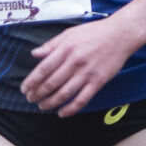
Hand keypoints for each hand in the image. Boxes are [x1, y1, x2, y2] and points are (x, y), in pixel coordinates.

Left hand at [21, 16, 136, 116]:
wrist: (120, 35)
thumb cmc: (94, 32)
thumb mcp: (69, 33)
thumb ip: (51, 45)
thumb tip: (34, 54)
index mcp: (65, 49)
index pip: (43, 69)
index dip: (32, 81)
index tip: (24, 89)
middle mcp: (75, 62)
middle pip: (51, 83)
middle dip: (38, 94)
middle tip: (30, 99)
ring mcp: (87, 73)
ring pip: (64, 93)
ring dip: (51, 103)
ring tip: (42, 106)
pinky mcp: (98, 82)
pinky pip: (82, 100)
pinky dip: (70, 109)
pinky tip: (62, 113)